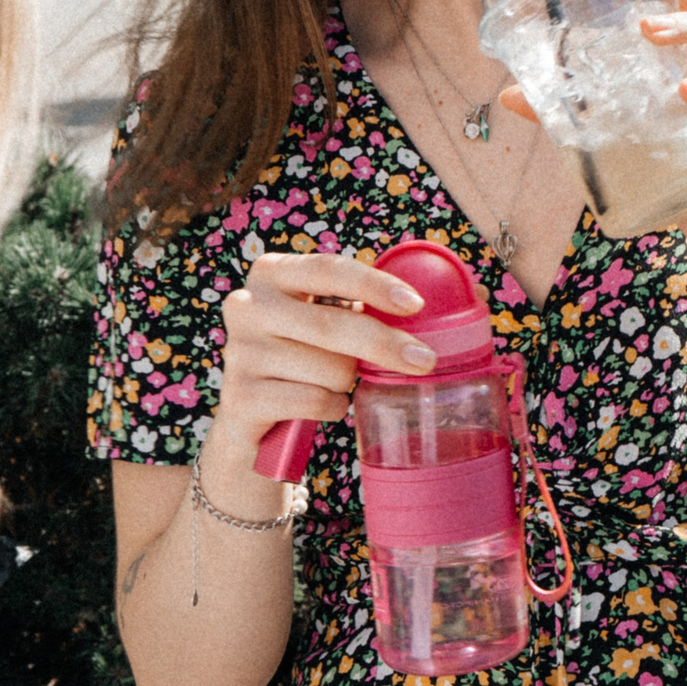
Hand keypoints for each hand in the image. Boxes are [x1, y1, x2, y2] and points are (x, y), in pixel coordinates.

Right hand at [205, 249, 432, 499]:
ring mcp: (240, 352)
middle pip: (333, 324)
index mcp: (273, 273)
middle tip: (424, 360)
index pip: (330, 270)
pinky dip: (332, 406)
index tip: (415, 305)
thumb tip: (446, 305)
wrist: (253, 415)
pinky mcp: (240, 397)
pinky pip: (314, 400)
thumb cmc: (305, 355)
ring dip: (348, 381)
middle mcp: (248, 306)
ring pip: (329, 368)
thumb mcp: (326, 318)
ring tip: (334, 382)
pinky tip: (321, 404)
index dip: (375, 285)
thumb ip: (363, 306)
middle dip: (385, 344)